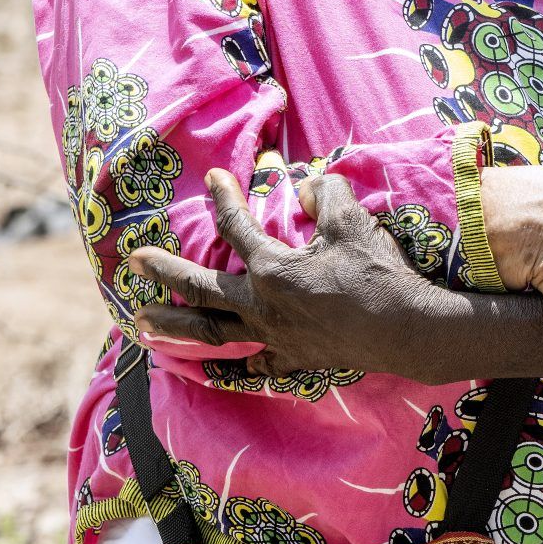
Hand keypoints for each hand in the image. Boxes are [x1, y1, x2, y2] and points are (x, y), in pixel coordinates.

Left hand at [128, 170, 445, 377]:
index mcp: (272, 270)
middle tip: (136, 260)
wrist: (406, 330)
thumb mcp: (352, 221)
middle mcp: (264, 307)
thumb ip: (326, 195)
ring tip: (141, 324)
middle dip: (167, 272)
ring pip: (214, 333)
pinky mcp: (296, 358)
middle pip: (204, 289)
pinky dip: (237, 363)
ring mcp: (277, 338)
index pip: (237, 228)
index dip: (223, 198)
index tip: (211, 177)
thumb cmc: (378, 273)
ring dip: (175, 326)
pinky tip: (220, 367)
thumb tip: (309, 185)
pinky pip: (257, 362)